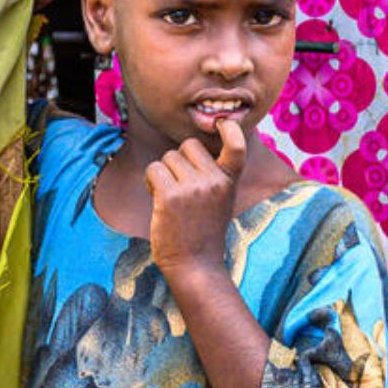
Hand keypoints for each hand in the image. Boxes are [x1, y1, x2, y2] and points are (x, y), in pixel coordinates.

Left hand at [143, 119, 247, 276]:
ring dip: (162, 173)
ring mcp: (193, 187)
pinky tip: (158, 200)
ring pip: (167, 157)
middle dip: (178, 160)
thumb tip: (190, 147)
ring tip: (170, 197)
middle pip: (187, 146)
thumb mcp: (220, 200)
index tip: (221, 123)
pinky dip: (151, 182)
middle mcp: (214, 180)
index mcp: (229, 180)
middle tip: (180, 186)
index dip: (229, 128)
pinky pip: (153, 170)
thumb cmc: (203, 232)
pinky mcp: (170, 196)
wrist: (196, 265)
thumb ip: (213, 174)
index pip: (237, 145)